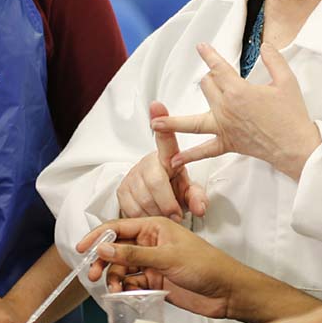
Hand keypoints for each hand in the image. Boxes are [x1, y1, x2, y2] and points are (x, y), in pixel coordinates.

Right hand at [77, 217, 245, 319]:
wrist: (226, 292)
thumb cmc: (205, 265)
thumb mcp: (167, 257)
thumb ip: (134, 254)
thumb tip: (104, 248)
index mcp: (155, 227)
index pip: (119, 227)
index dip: (98, 236)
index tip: (81, 249)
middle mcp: (151, 243)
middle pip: (117, 249)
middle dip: (104, 261)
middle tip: (93, 274)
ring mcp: (153, 263)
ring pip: (123, 268)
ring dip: (114, 277)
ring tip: (114, 289)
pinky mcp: (156, 281)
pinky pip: (132, 283)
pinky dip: (125, 289)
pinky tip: (125, 294)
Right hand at [116, 102, 207, 219]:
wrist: (154, 201)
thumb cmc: (174, 191)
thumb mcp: (188, 192)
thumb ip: (197, 198)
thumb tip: (200, 208)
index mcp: (168, 156)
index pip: (165, 138)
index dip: (161, 121)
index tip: (156, 105)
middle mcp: (148, 162)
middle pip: (156, 182)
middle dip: (168, 204)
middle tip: (177, 215)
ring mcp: (132, 174)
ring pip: (144, 199)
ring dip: (157, 213)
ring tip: (166, 215)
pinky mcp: (121, 189)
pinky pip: (132, 208)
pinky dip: (144, 217)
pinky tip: (151, 215)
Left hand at [153, 43, 321, 179]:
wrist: (295, 146)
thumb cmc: (292, 115)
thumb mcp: (286, 81)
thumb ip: (274, 60)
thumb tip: (265, 46)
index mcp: (238, 91)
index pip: (218, 68)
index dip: (209, 55)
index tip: (201, 47)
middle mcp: (225, 109)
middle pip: (206, 86)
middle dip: (210, 78)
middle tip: (219, 78)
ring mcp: (224, 128)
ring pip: (192, 120)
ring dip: (172, 121)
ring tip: (154, 121)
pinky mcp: (227, 144)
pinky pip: (204, 151)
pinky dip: (188, 156)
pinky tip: (174, 160)